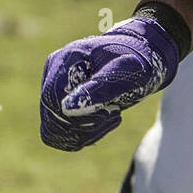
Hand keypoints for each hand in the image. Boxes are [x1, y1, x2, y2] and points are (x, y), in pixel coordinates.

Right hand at [40, 16, 178, 151]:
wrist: (141, 57)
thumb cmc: (138, 59)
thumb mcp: (128, 71)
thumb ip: (100, 87)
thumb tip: (67, 108)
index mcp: (67, 58)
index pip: (53, 99)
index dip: (79, 115)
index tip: (111, 110)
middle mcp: (54, 72)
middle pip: (51, 118)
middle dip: (86, 124)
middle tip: (114, 112)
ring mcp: (54, 87)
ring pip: (52, 131)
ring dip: (85, 132)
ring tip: (111, 115)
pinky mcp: (59, 103)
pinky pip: (58, 134)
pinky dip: (82, 136)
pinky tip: (102, 122)